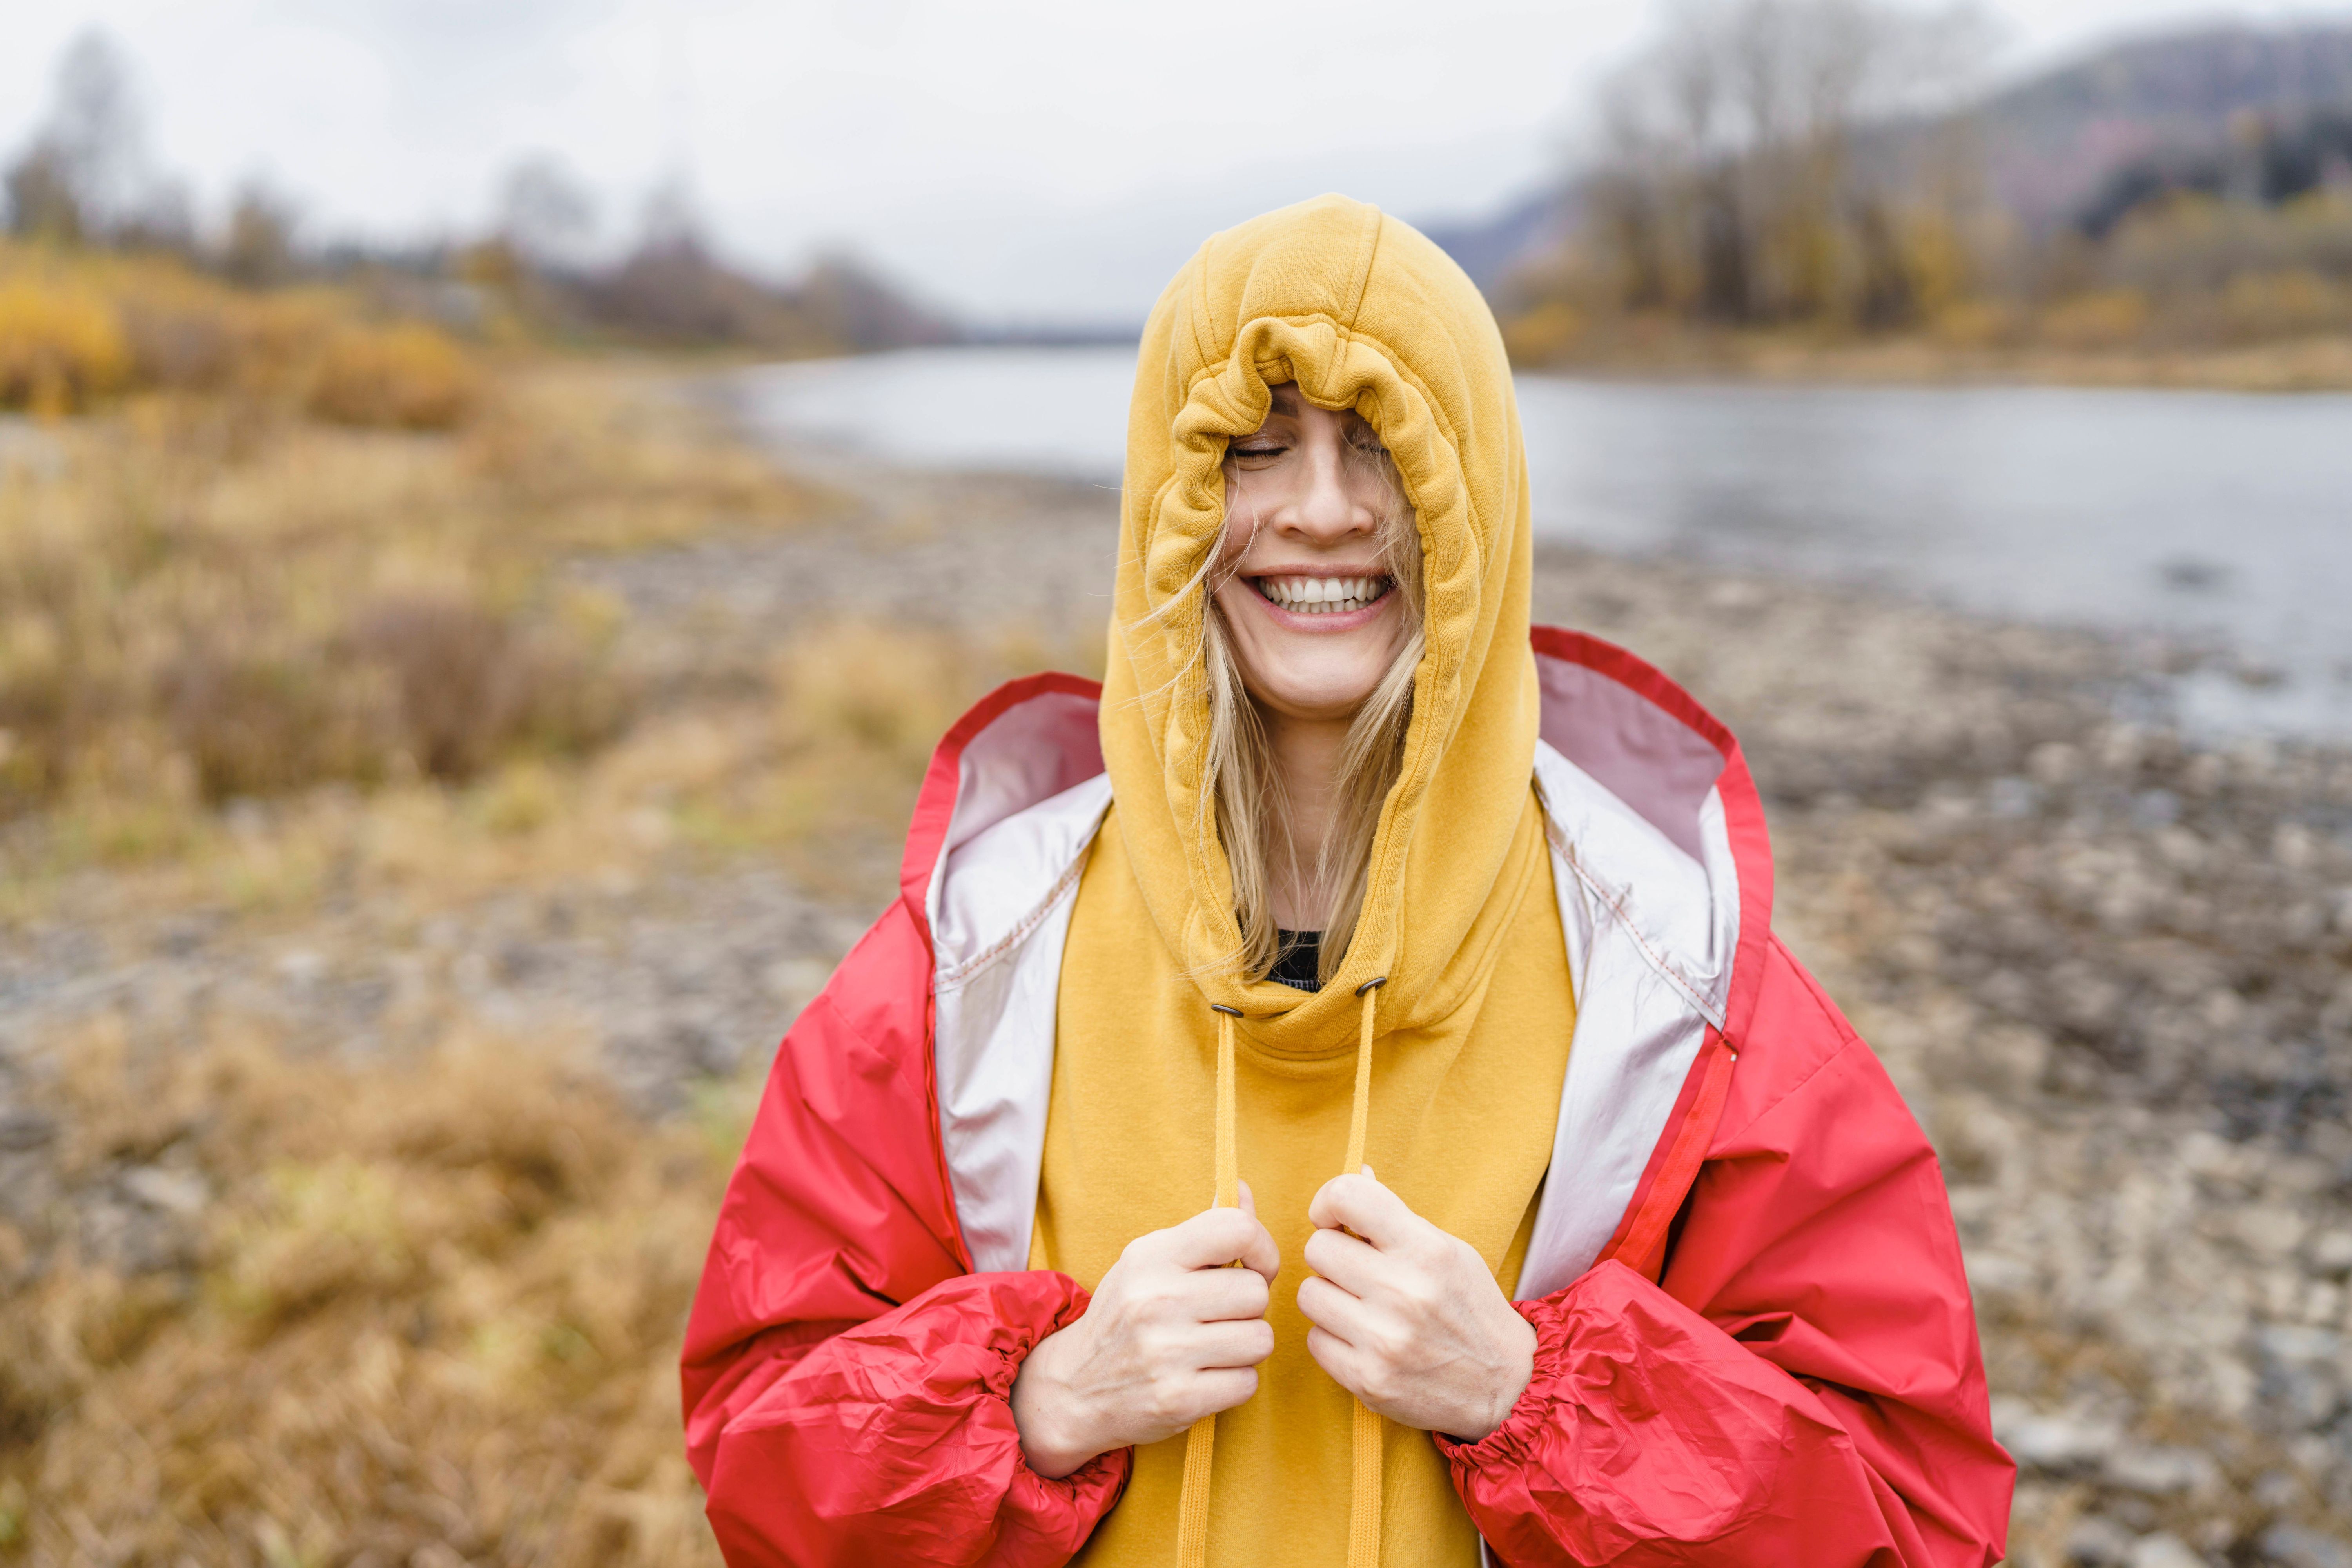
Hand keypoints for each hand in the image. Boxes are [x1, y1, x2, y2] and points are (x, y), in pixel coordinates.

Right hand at [1011, 1183, 1280, 1478]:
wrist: (1072, 1388)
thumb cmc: (1124, 1316)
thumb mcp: (1150, 1262)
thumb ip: (1204, 1230)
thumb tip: (1246, 1192)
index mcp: (1152, 1256)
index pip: (1237, 1229)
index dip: (1262, 1249)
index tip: (1252, 1268)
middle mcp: (1157, 1299)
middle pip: (1256, 1292)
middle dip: (1247, 1308)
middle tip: (1218, 1317)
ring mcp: (1166, 1352)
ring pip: (1260, 1339)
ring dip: (1244, 1347)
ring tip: (1212, 1347)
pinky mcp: (1178, 1399)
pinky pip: (1247, 1382)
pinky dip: (1234, 1382)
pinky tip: (1205, 1377)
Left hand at [1297, 1169, 1535, 1442]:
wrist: (1506, 1385)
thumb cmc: (1471, 1308)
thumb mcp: (1447, 1250)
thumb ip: (1396, 1216)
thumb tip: (1357, 1173)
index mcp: (1426, 1250)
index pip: (1347, 1196)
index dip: (1329, 1201)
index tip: (1335, 1218)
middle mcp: (1404, 1293)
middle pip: (1317, 1249)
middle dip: (1333, 1256)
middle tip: (1357, 1271)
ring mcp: (1384, 1340)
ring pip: (1309, 1294)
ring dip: (1329, 1298)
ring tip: (1362, 1307)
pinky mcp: (1368, 1380)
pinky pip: (1315, 1340)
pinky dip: (1333, 1338)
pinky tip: (1363, 1340)